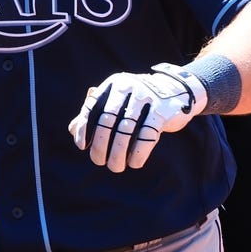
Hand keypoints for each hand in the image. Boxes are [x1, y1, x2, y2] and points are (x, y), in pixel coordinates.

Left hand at [68, 64, 207, 172]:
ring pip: (126, 132)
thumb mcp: (117, 101)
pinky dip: (138, 154)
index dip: (84, 128)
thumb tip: (72, 130)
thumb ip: (95, 113)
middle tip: (99, 161)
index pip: (92, 107)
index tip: (82, 146)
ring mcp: (147, 97)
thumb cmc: (140, 100)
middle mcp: (128, 87)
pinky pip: (147, 136)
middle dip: (100, 146)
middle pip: (107, 122)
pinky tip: (134, 163)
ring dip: (118, 154)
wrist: (178, 90)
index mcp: (114, 84)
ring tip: (116, 167)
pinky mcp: (163, 111)